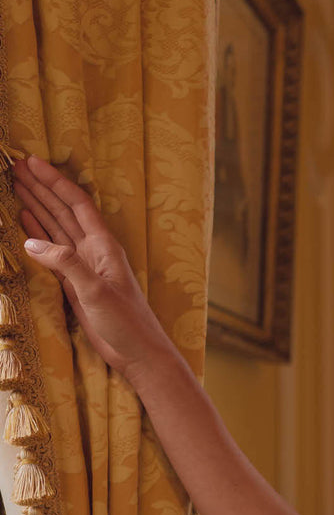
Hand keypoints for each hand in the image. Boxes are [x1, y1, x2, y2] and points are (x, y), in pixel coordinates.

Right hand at [11, 152, 176, 379]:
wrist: (138, 353)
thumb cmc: (126, 322)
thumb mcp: (96, 291)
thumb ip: (66, 264)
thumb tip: (32, 243)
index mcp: (103, 245)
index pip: (76, 204)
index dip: (54, 181)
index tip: (32, 161)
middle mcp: (93, 250)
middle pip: (62, 211)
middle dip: (40, 188)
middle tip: (14, 167)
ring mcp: (84, 266)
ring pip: (55, 228)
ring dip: (36, 206)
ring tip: (15, 186)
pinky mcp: (75, 283)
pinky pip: (52, 252)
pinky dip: (38, 235)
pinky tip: (24, 222)